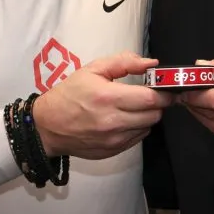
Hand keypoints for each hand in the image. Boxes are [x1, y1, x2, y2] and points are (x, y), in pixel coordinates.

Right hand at [32, 51, 172, 159]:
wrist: (47, 126)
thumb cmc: (69, 94)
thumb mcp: (92, 69)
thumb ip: (124, 62)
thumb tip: (151, 64)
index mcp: (108, 98)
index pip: (150, 99)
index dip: (163, 92)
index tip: (165, 87)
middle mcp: (113, 122)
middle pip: (154, 115)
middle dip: (158, 104)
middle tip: (151, 95)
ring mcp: (114, 140)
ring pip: (148, 127)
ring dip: (148, 116)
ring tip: (136, 107)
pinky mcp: (113, 151)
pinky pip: (137, 139)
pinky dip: (138, 128)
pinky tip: (126, 119)